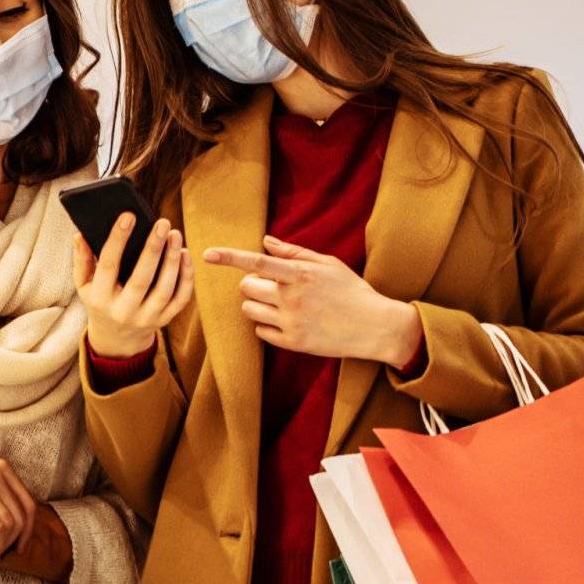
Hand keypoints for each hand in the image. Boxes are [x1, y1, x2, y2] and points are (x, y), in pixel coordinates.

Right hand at [73, 214, 193, 358]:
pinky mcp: (164, 320)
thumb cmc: (100, 301)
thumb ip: (82, 260)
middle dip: (153, 248)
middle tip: (162, 222)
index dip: (118, 240)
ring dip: (172, 260)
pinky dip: (186, 276)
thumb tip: (80, 234)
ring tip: (175, 234)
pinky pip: (180, 298)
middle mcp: (123, 311)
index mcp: (100, 299)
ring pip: (164, 288)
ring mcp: (146, 318)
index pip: (108, 266)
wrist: (118, 338)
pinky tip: (185, 254)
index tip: (128, 216)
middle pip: (141, 278)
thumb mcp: (84, 285)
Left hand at [203, 235, 422, 364]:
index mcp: (301, 275)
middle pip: (246, 287)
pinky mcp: (293, 342)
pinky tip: (288, 320)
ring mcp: (291, 322)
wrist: (376, 327)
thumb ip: (294, 252)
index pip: (257, 263)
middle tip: (272, 287)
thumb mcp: (328, 264)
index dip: (230, 257)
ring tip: (279, 303)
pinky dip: (267, 324)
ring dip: (257, 304)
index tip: (207, 254)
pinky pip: (260, 331)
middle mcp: (292, 298)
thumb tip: (264, 241)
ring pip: (249, 309)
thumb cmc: (351, 290)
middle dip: (252, 285)